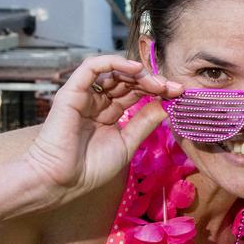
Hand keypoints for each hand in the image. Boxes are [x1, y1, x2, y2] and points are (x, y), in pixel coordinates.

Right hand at [24, 55, 182, 204]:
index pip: (136, 93)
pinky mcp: (72, 92)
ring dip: (138, 73)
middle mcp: (97, 101)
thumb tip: (166, 105)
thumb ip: (144, 123)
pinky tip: (135, 69)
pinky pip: (91, 68)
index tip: (179, 93)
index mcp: (110, 113)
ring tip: (157, 82)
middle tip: (173, 87)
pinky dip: (113, 63)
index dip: (158, 90)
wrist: (64, 180)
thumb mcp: (127, 143)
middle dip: (153, 81)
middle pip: (128, 81)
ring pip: (114, 72)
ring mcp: (85, 95)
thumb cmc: (91, 168)